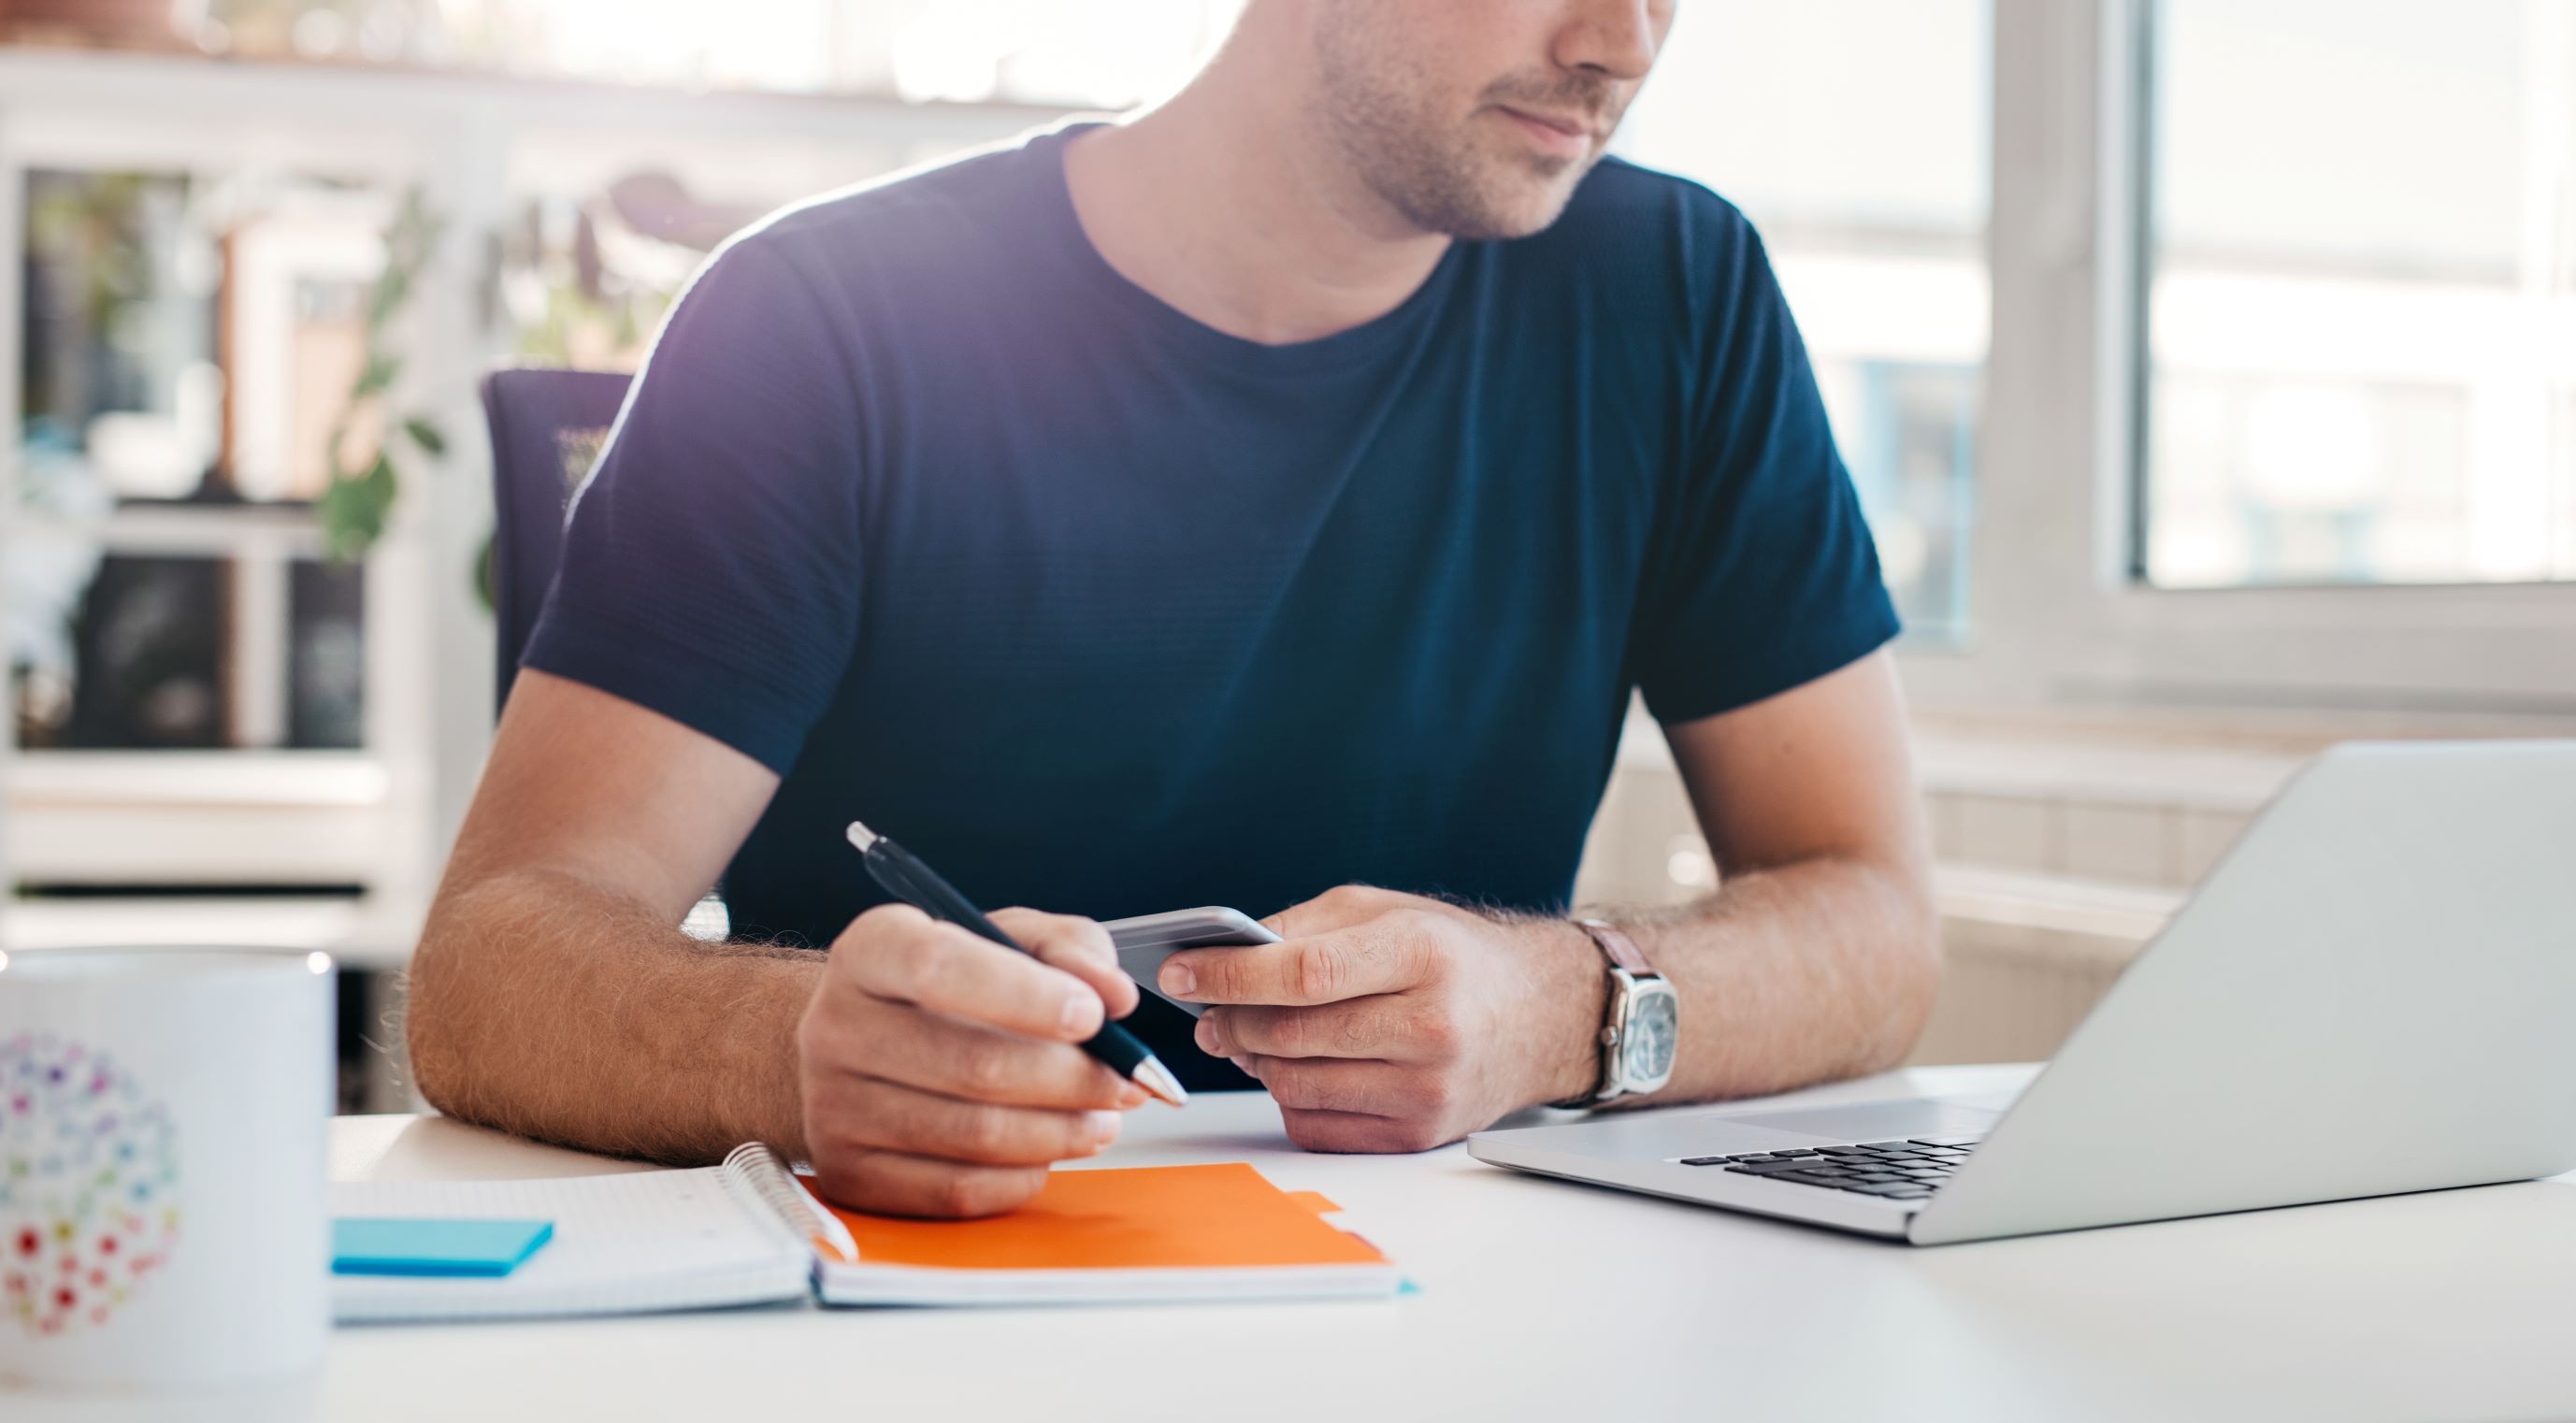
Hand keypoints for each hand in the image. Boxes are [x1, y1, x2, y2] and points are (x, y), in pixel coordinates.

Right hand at [798, 906, 1144, 1217]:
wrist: (864, 1046)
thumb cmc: (948, 989)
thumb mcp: (1007, 939)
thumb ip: (1069, 950)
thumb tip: (1113, 996)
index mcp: (872, 949)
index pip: (938, 968)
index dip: (1026, 996)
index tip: (1093, 1014)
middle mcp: (836, 1026)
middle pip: (973, 1065)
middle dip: (1075, 1078)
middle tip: (1127, 1081)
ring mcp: (833, 1108)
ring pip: (975, 1136)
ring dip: (1062, 1132)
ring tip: (1101, 1117)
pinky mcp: (849, 1176)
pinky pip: (959, 1191)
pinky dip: (1024, 1175)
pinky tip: (1047, 1149)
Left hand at [1164, 886, 1605, 1152]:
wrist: (1541, 1015)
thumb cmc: (1452, 955)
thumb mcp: (1385, 911)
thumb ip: (1302, 927)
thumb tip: (1220, 958)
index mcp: (1421, 953)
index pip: (1304, 973)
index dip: (1230, 975)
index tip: (1180, 973)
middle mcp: (1430, 1025)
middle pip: (1292, 1035)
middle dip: (1230, 1022)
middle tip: (1207, 1012)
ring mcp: (1427, 1088)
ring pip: (1296, 1086)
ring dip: (1255, 1062)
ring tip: (1247, 1037)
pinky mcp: (1418, 1133)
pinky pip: (1318, 1125)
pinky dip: (1289, 1097)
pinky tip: (1295, 1068)